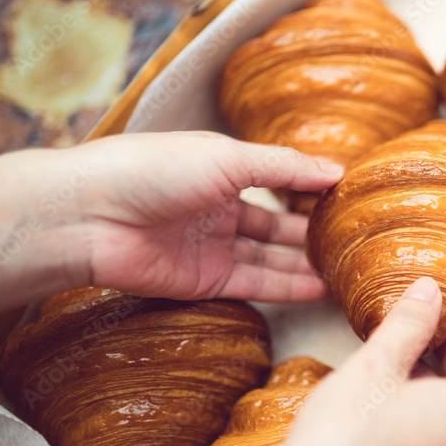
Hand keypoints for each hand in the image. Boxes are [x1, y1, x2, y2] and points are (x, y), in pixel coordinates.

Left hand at [73, 132, 341, 300]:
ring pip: (269, 258)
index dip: (311, 188)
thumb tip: (337, 171)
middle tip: (354, 240)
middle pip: (276, 225)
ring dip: (305, 264)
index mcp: (222, 170)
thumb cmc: (154, 169)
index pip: (278, 180)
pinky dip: (286, 287)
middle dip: (312, 232)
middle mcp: (218, 208)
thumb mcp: (228, 158)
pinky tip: (318, 288)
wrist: (91, 215)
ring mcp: (211, 247)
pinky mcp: (204, 280)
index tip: (351, 196)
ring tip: (345, 270)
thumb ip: (285, 168)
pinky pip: (253, 285)